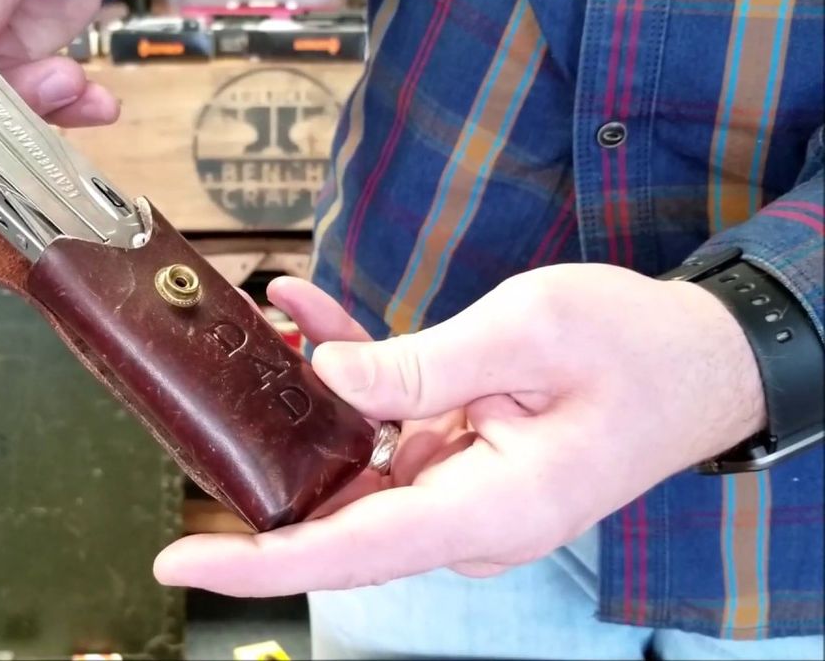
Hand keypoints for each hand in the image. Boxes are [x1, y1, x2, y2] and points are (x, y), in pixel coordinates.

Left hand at [155, 265, 765, 595]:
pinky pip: (384, 432)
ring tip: (265, 328)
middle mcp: (468, 517)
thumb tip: (327, 381)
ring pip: (353, 467)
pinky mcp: (460, 462)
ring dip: (304, 407)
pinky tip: (313, 320)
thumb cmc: (634, 350)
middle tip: (203, 408)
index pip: (353, 550)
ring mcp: (462, 493)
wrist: (698, 362)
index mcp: (490, 507)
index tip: (184, 563)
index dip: (260, 563)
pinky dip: (349, 382)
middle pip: (337, 518)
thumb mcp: (528, 333)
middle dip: (263, 467)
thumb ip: (420, 365)